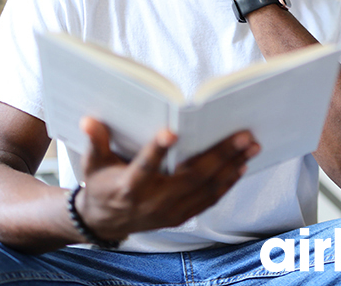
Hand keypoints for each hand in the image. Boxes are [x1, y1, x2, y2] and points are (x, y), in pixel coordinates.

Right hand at [77, 118, 259, 241]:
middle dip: (220, 154)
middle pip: (191, 177)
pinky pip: (209, 199)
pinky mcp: (182, 215)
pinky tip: (241, 165)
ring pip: (207, 188)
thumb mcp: (93, 163)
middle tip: (243, 134)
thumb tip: (89, 119)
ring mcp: (171, 211)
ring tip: (251, 145)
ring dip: (232, 166)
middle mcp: (154, 201)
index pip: (144, 167)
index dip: (156, 151)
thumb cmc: (102, 184)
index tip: (171, 131)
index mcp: (130, 186)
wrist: (107, 221)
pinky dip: (227, 183)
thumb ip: (95, 141)